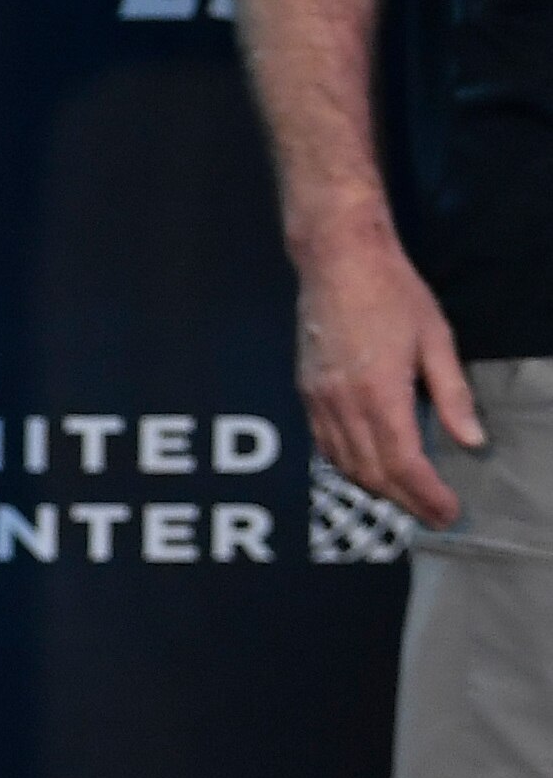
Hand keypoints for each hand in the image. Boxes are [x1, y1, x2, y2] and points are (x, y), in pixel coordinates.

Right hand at [297, 229, 481, 526]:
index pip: (404, 462)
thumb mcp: (436, 339)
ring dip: (377, 489)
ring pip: (345, 464)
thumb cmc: (393, 292)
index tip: (449, 513)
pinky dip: (349, 466)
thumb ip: (452, 395)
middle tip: (435, 516)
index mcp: (380, 392)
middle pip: (373, 472)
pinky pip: (326, 445)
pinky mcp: (307, 392)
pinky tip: (369, 468)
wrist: (337, 261)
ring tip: (407, 499)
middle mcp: (343, 404)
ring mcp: (319, 400)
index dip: (427, 495)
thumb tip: (471, 440)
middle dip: (406, 501)